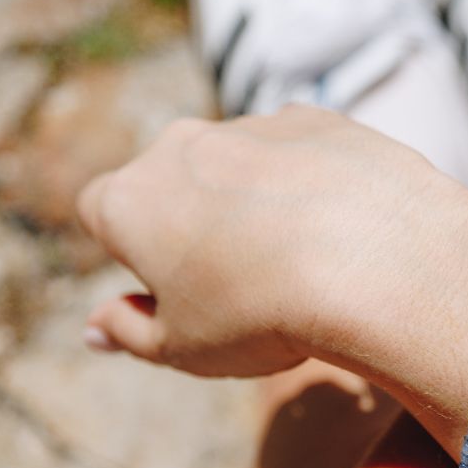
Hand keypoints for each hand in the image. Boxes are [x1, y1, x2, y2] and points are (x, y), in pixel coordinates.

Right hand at [77, 106, 467, 378]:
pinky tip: (342, 228)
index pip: (103, 216)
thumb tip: (96, 328)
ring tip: (305, 263)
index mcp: (128, 200)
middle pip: (174, 184)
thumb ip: (131, 333)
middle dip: (198, 226)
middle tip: (247, 285)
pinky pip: (302, 155)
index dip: (137, 257)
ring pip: (241, 167)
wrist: (372, 263)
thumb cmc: (264, 315)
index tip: (181, 292)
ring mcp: (250, 127)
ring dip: (258, 204)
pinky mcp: (315, 119)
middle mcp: (180, 147)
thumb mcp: (185, 348)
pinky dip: (314, 184)